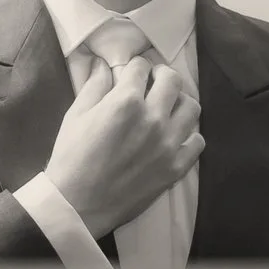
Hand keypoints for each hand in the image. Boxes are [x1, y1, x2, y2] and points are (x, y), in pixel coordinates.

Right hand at [44, 58, 203, 235]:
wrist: (77, 204)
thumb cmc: (71, 158)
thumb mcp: (75, 115)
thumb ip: (93, 86)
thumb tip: (102, 64)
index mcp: (125, 102)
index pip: (141, 67)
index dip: (135, 67)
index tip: (133, 72)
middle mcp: (152, 118)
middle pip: (172, 80)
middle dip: (162, 75)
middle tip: (154, 82)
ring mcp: (168, 144)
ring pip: (191, 108)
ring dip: (180, 101)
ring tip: (168, 107)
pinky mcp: (175, 168)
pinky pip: (197, 142)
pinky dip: (189, 136)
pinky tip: (175, 137)